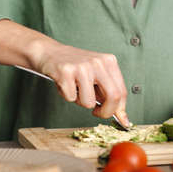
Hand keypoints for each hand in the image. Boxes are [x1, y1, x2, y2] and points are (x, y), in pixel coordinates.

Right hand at [0, 20, 128, 125]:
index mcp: (109, 62)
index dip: (120, 109)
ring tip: (74, 89)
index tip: (119, 119)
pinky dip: (66, 96)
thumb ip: (108, 93)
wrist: (50, 52)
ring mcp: (82, 67)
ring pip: (89, 102)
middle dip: (105, 112)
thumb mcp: (96, 75)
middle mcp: (98, 62)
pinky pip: (71, 98)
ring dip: (80, 102)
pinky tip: (64, 84)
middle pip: (113, 97)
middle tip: (96, 112)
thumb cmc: (74, 67)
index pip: (122, 92)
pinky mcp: (66, 72)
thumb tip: (122, 117)